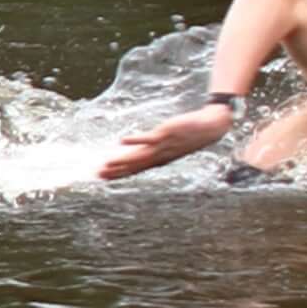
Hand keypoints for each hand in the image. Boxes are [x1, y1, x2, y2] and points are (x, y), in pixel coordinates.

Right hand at [100, 111, 230, 180]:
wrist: (208, 129)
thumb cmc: (188, 137)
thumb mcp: (169, 146)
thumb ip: (152, 149)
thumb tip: (137, 150)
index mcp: (157, 160)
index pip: (134, 170)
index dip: (118, 175)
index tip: (102, 178)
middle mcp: (157, 157)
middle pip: (133, 167)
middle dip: (115, 171)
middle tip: (98, 175)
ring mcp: (160, 146)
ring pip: (137, 156)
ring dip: (121, 161)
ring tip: (106, 163)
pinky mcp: (164, 134)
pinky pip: (147, 139)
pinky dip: (134, 140)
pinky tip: (121, 141)